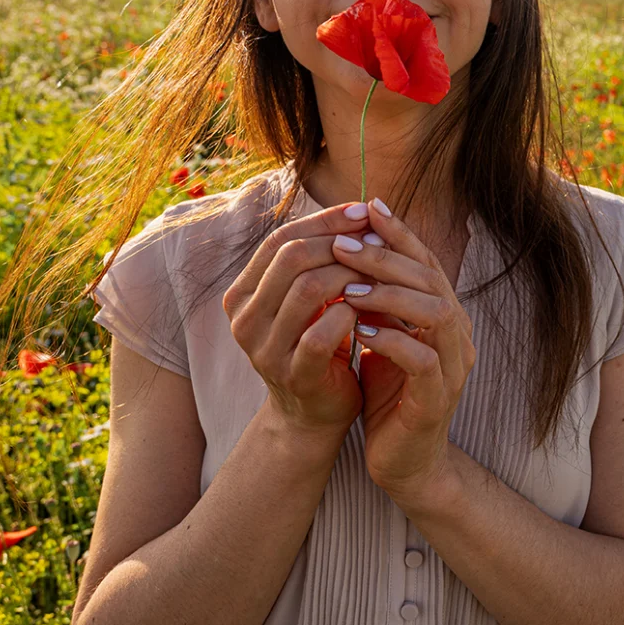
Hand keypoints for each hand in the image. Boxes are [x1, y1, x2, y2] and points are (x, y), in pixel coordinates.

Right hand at [223, 202, 379, 440]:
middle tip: (377, 238)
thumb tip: (364, 210)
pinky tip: (372, 309)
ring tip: (380, 270)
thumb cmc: (316, 345)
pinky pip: (322, 332)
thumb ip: (321, 259)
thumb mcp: (310, 299)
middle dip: (339, 242)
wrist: (312, 414)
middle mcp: (244, 319)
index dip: (324, 221)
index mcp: (242, 293)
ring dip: (350, 274)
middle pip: (290, 257)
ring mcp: (264, 349)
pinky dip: (351, 313)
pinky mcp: (293, 374)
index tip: (363, 210)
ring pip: (307, 289)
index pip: (280, 240)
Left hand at [330, 198, 475, 498]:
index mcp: (443, 313)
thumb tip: (350, 247)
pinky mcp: (438, 398)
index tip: (366, 207)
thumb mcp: (381, 336)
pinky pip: (423, 359)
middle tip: (344, 244)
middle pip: (431, 278)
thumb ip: (376, 298)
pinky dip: (392, 340)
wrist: (404, 461)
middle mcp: (457, 333)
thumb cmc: (389, 393)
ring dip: (389, 295)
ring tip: (348, 287)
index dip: (399, 232)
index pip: (425, 260)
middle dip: (386, 257)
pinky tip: (360, 331)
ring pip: (434, 312)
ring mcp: (453, 366)